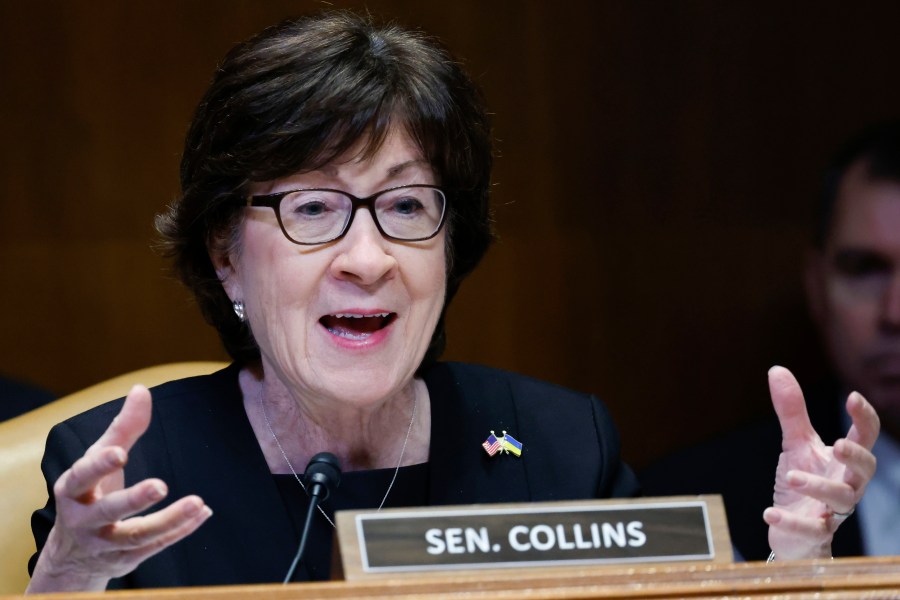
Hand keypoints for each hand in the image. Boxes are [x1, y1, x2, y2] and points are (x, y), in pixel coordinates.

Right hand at [27, 385, 212, 592]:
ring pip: (136, 536)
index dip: (100, 466)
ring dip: (169, 520)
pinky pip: (155, 546)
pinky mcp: (126, 559)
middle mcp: (85, 519)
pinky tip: (202, 513)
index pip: (84, 476)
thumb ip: (123, 427)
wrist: (73, 552)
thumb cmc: (90, 492)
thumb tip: (141, 389)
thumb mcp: (98, 459)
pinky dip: (180, 530)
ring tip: (198, 502)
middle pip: (108, 511)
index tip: (120, 452)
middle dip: (132, 499)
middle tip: (160, 485)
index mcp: (73, 489)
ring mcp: (105, 542)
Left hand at [763, 366, 878, 559]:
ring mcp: (833, 510)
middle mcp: (847, 484)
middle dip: (856, 457)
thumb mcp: (796, 444)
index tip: (852, 397)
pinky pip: (809, 529)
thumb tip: (777, 369)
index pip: (865, 436)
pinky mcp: (814, 533)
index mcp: (845, 461)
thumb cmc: (803, 481)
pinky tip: (770, 513)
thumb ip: (792, 411)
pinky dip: (791, 522)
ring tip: (791, 476)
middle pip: (866, 470)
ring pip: (841, 500)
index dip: (864, 417)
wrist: (793, 530)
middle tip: (839, 444)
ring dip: (817, 487)